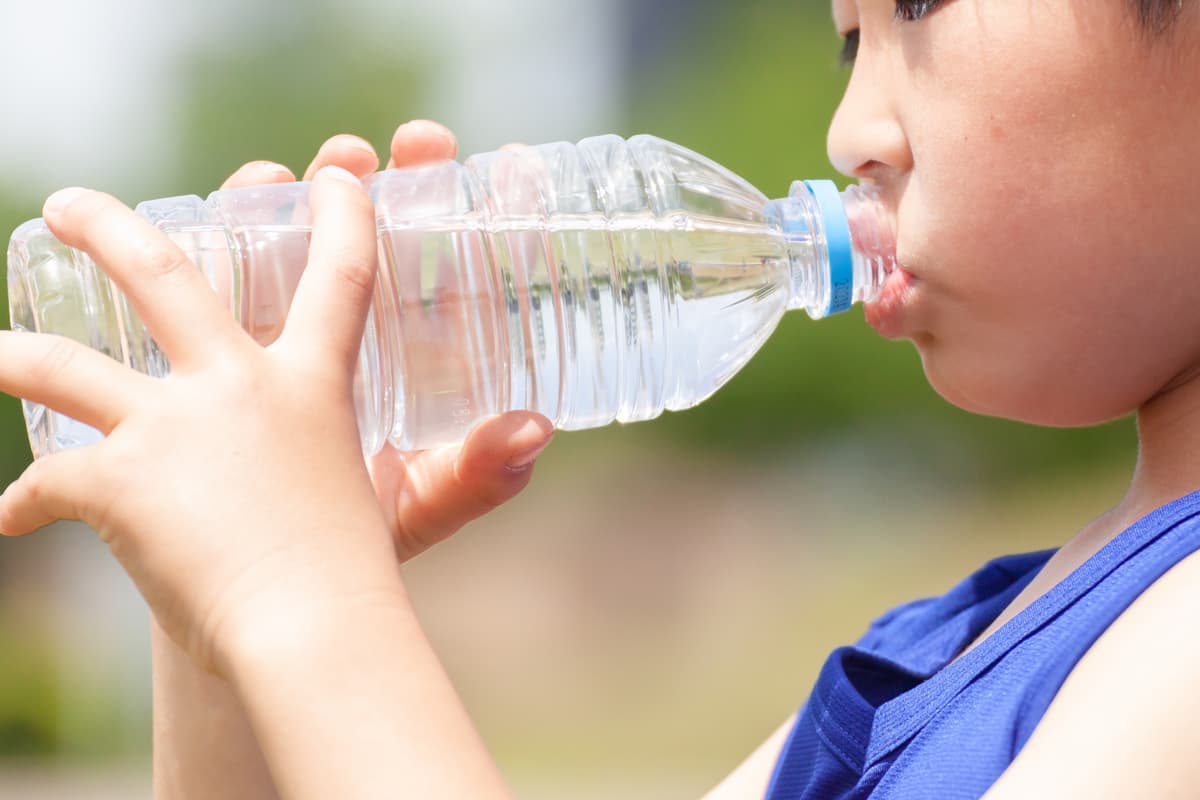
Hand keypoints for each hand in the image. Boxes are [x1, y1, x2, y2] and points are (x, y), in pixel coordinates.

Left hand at [0, 163, 458, 672]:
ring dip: (12, 353)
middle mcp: (238, 386)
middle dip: (110, 228)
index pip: (339, 273)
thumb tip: (539, 434)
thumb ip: (472, 473)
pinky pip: (50, 478)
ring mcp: (172, 427)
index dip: (342, 210)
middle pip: (164, 276)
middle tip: (69, 204)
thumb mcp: (410, 511)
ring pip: (61, 365)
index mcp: (312, 382)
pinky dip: (25, 501)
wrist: (304, 637)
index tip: (331, 166)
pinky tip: (9, 518)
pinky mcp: (118, 481)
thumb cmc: (356, 574)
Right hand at [221, 121, 554, 562]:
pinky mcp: (220, 340)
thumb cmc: (342, 558)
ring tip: (337, 160)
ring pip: (312, 239)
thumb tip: (533, 430)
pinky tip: (246, 192)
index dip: (500, 220)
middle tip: (420, 144)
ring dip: (321, 189)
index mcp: (422, 370)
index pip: (469, 282)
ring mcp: (293, 330)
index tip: (516, 166)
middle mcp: (362, 338)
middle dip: (409, 182)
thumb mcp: (411, 513)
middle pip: (391, 241)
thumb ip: (470, 479)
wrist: (246, 593)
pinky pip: (233, 269)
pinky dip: (240, 223)